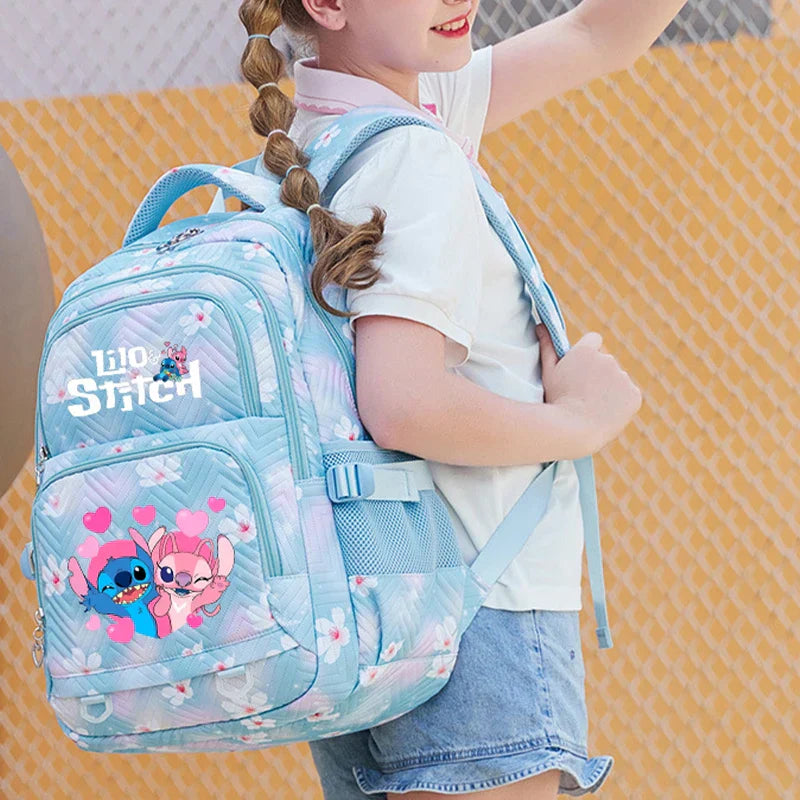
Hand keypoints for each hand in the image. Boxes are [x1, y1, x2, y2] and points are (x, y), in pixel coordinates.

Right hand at [536, 324, 642, 452]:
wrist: (574, 429)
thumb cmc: (556, 400)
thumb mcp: (548, 372)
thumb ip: (548, 346)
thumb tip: (540, 326)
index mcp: (587, 351)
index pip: (594, 340)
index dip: (588, 353)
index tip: (582, 368)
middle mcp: (607, 359)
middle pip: (605, 363)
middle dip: (598, 375)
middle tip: (583, 394)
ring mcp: (623, 377)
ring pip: (617, 380)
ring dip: (609, 389)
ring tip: (593, 407)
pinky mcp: (634, 395)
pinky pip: (629, 396)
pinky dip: (621, 404)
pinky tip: (606, 413)